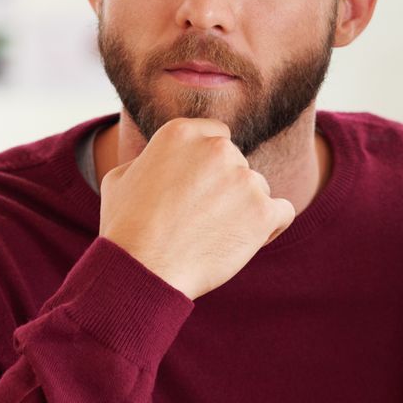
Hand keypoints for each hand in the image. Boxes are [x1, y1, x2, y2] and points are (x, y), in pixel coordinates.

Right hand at [98, 117, 295, 298]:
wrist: (142, 269)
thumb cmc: (125, 229)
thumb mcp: (119, 178)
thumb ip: (150, 159)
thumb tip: (161, 161)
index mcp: (182, 133)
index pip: (217, 135)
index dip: (210, 164)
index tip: (199, 188)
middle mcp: (217, 148)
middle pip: (238, 164)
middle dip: (225, 188)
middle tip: (201, 220)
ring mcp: (244, 179)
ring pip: (258, 189)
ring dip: (243, 210)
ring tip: (213, 238)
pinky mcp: (263, 211)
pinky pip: (283, 212)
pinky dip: (268, 227)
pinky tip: (246, 241)